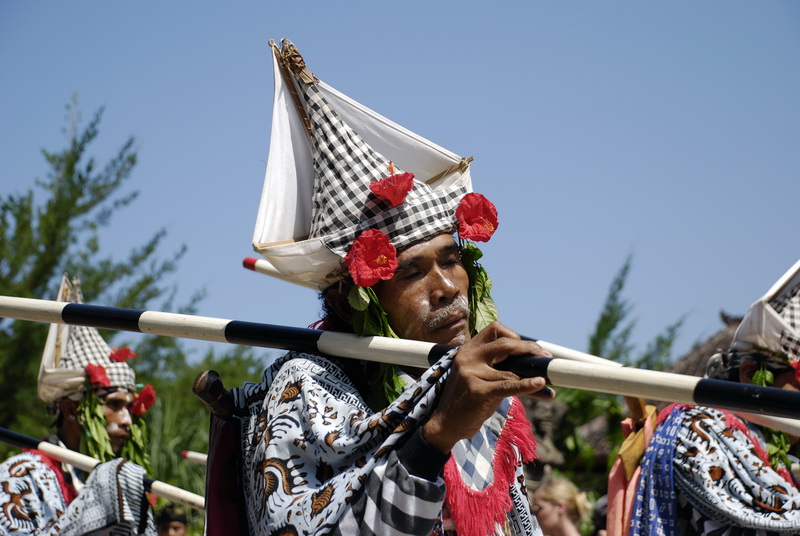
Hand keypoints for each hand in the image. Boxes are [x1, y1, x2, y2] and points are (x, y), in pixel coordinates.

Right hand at [422, 321, 554, 453]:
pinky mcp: (477, 391)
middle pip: (505, 344)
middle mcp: (468, 357)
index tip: (527, 348)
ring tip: (548, 382)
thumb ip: (499, 366)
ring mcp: (471, 373)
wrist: (446, 424)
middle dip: (529, 349)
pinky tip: (539, 384)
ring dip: (532, 376)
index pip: (495, 329)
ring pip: (511, 370)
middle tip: (545, 358)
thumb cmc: (468, 400)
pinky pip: (508, 385)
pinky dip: (527, 385)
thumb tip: (534, 366)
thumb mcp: (480, 376)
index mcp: (468, 350)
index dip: (514, 335)